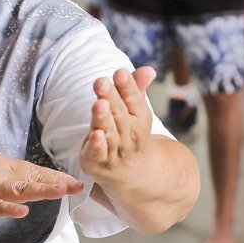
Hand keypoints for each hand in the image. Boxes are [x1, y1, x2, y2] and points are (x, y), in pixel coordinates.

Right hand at [0, 152, 83, 219]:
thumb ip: (1, 176)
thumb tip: (22, 183)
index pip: (31, 170)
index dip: (53, 176)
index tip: (73, 180)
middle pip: (31, 177)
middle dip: (56, 182)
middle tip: (79, 185)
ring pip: (18, 189)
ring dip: (42, 190)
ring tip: (62, 191)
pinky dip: (7, 208)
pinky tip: (23, 211)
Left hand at [80, 67, 157, 184]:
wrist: (135, 173)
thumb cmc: (131, 133)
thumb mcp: (136, 111)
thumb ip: (136, 88)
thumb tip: (149, 69)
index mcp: (140, 117)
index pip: (133, 99)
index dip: (127, 86)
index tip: (120, 73)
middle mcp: (130, 134)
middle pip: (119, 113)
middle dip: (110, 97)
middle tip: (101, 82)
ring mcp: (115, 150)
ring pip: (108, 132)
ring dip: (103, 119)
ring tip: (99, 104)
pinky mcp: (98, 162)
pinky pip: (98, 153)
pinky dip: (97, 145)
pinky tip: (95, 134)